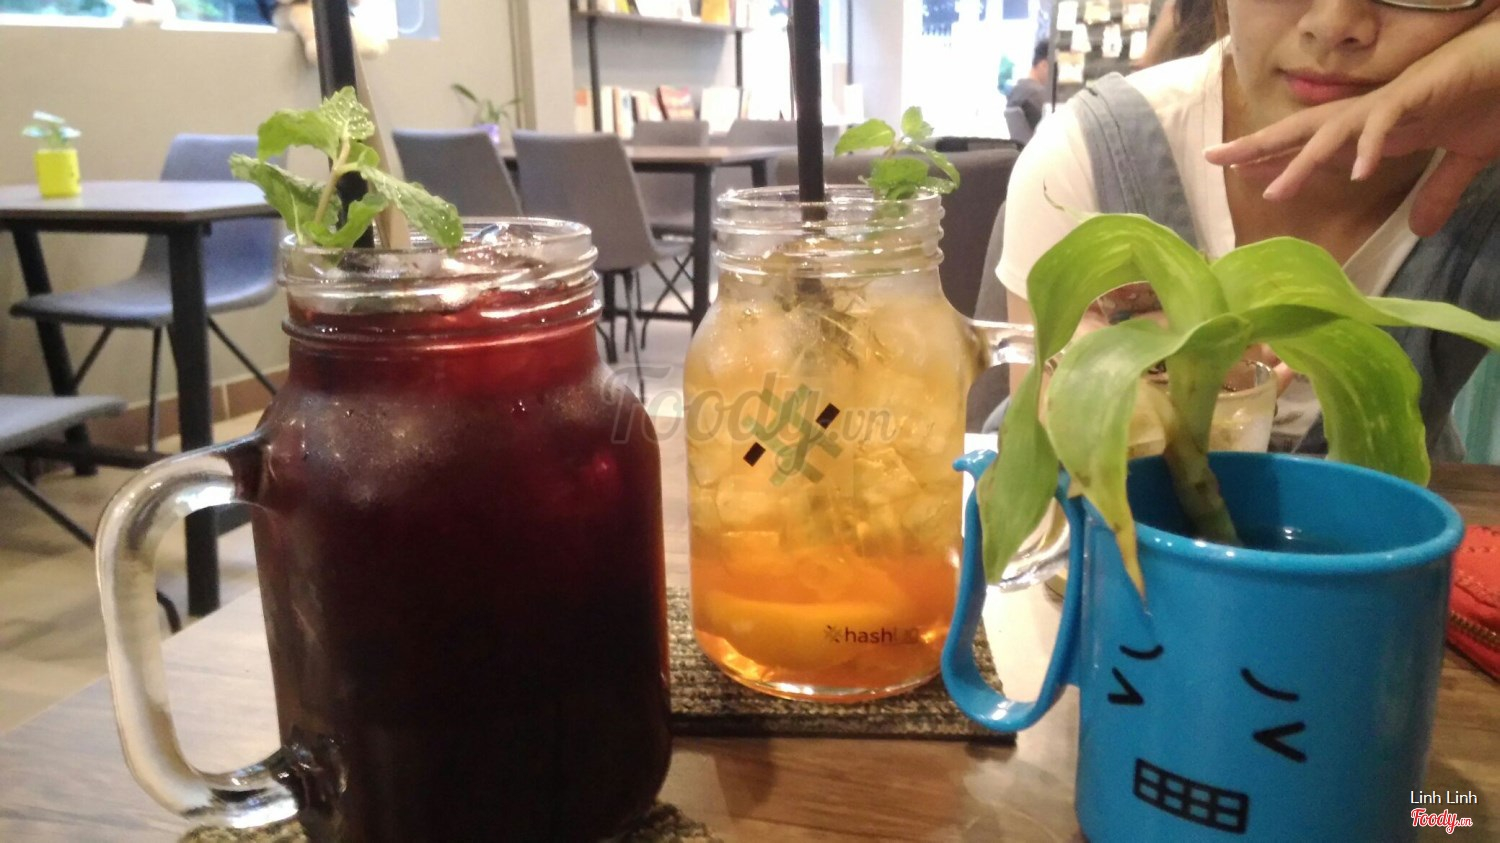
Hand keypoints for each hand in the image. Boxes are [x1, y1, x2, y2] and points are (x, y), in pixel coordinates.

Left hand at [1205, 11, 1499, 235]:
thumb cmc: (1491, 98)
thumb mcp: (1462, 157)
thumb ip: (1437, 191)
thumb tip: (1421, 230)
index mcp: (1377, 127)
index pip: (1315, 144)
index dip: (1278, 157)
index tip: (1243, 174)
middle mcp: (1372, 113)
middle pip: (1304, 131)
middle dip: (1259, 145)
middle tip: (1212, 158)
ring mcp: (1391, 103)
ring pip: (1332, 131)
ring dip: (1300, 160)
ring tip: (1272, 190)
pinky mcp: (1418, 94)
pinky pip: (1385, 122)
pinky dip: (1369, 146)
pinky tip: (1354, 173)